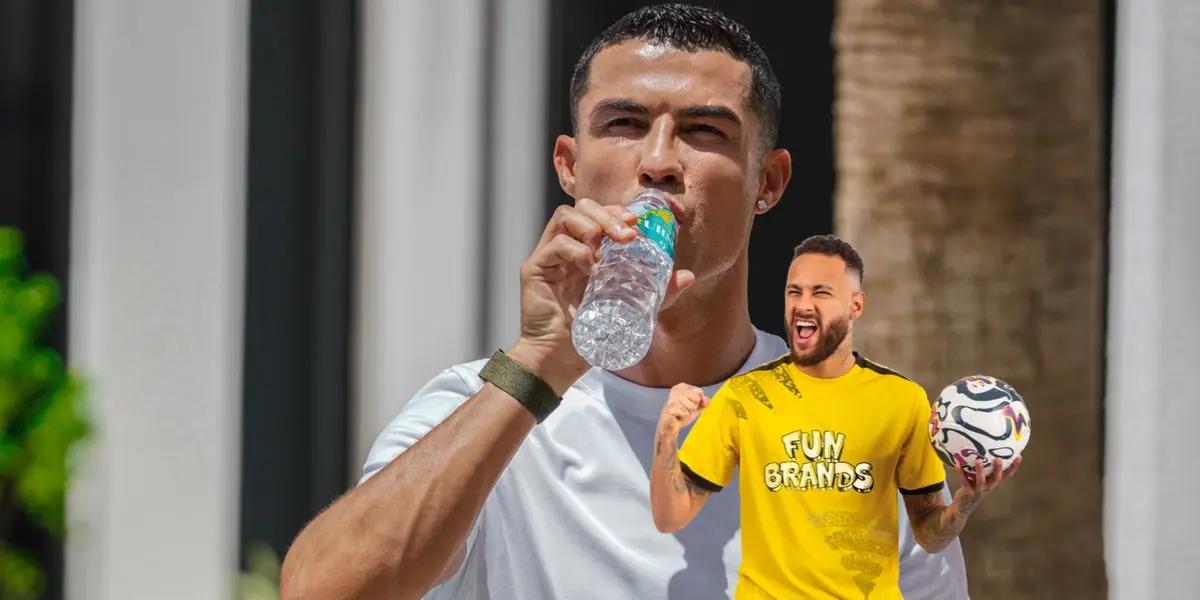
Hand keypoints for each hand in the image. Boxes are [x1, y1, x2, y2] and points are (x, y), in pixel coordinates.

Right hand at [513, 198, 694, 389]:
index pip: (597, 215)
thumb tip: (688, 276)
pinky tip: (590, 268)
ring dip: (592, 225)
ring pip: (565, 217)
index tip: (636, 223)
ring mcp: (549, 257)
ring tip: (607, 247)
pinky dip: (576, 250)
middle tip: (628, 234)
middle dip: (608, 214)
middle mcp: (565, 249)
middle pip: (582, 208)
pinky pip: (554, 244)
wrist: (559, 361)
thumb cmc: (590, 335)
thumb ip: (657, 292)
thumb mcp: (630, 309)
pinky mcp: (534, 268)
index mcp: (586, 252)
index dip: (616, 211)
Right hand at [658, 384, 708, 435]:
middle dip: (693, 407)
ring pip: (692, 407)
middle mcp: (676, 390)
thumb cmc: (682, 413)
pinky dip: (683, 417)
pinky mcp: (670, 408)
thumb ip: (704, 401)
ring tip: (681, 414)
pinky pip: (686, 413)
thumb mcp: (696, 406)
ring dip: (688, 413)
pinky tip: (677, 417)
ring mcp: (672, 398)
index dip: (698, 401)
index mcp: (682, 386)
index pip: (699, 392)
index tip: (690, 404)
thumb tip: (706, 400)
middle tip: (684, 410)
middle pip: (696, 399)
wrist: (670, 426)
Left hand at [951, 455, 1021, 515]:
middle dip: (998, 469)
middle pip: (996, 478)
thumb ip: (983, 468)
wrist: (963, 507)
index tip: (1019, 456)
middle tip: (999, 459)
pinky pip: (965, 481)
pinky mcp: (968, 492)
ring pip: (981, 480)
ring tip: (978, 460)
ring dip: (980, 470)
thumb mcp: (981, 478)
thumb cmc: (973, 487)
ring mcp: (979, 490)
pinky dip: (961, 473)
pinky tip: (957, 464)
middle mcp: (989, 486)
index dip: (1014, 467)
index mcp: (993, 482)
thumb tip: (981, 447)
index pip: (1007, 475)